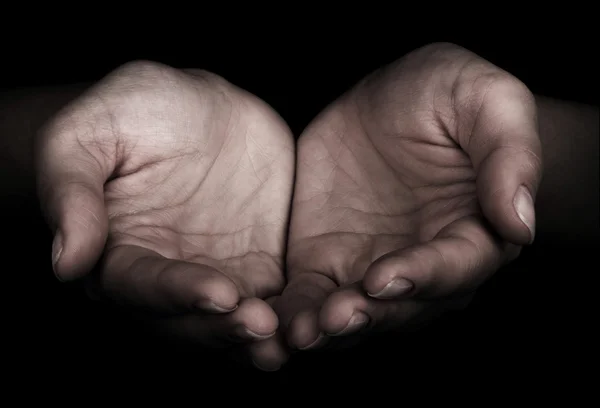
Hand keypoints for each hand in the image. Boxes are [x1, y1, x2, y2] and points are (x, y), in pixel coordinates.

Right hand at [35, 61, 293, 368]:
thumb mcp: (87, 134)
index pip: (145, 287)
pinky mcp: (264, 265)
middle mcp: (172, 278)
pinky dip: (302, 310)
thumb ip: (73, 193)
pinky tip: (330, 309)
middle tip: (265, 326)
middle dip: (229, 329)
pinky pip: (284, 296)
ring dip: (270, 334)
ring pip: (242, 321)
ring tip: (303, 333)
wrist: (196, 109)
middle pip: (196, 322)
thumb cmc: (133, 113)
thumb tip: (66, 262)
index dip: (180, 294)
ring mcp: (222, 274)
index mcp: (123, 255)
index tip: (219, 294)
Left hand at [276, 43, 541, 349]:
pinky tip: (266, 322)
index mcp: (472, 233)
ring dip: (325, 328)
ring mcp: (371, 267)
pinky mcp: (327, 263)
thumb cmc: (451, 96)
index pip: (454, 267)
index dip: (422, 276)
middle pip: (400, 306)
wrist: (394, 101)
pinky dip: (290, 314)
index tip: (384, 277)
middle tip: (333, 319)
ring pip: (352, 313)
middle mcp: (423, 264)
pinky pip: (308, 296)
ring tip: (298, 332)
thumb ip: (509, 157)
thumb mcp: (488, 101)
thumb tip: (520, 221)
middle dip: (367, 316)